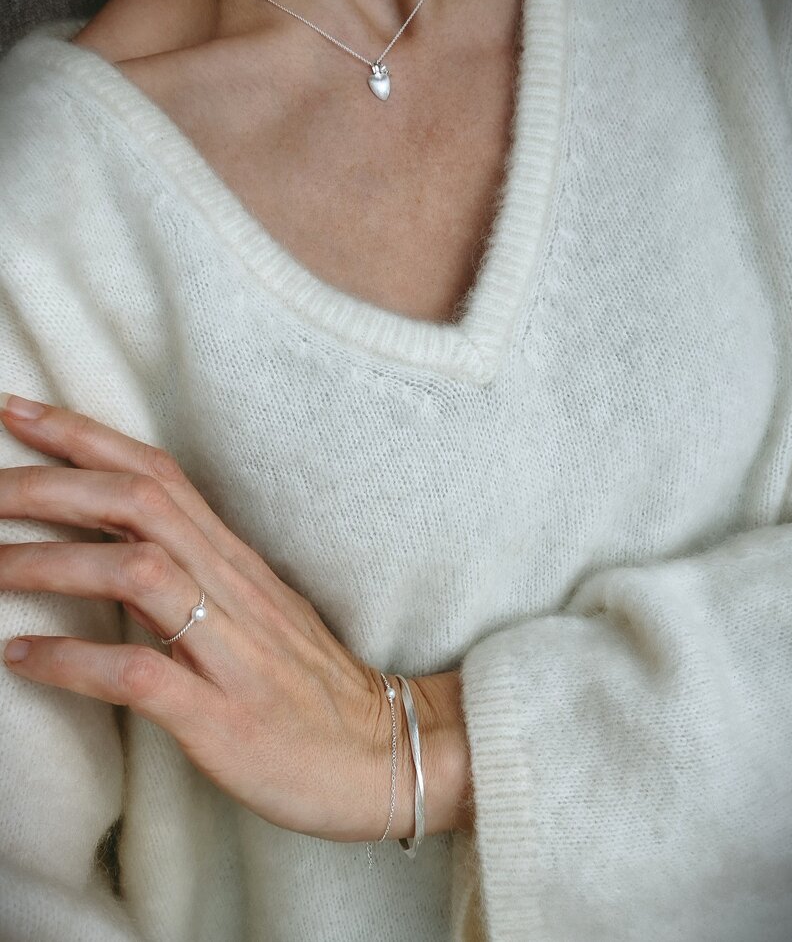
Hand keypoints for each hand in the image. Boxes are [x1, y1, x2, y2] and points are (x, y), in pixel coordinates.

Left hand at [0, 393, 459, 842]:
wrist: (380, 754)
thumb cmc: (311, 687)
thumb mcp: (257, 614)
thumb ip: (197, 576)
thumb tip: (121, 550)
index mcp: (238, 561)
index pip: (157, 475)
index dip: (83, 437)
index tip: (16, 412)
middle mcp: (234, 589)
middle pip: (139, 504)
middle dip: (48, 485)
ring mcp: (232, 649)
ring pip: (137, 572)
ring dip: (49, 562)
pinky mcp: (225, 715)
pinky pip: (139, 673)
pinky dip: (72, 657)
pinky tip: (20, 655)